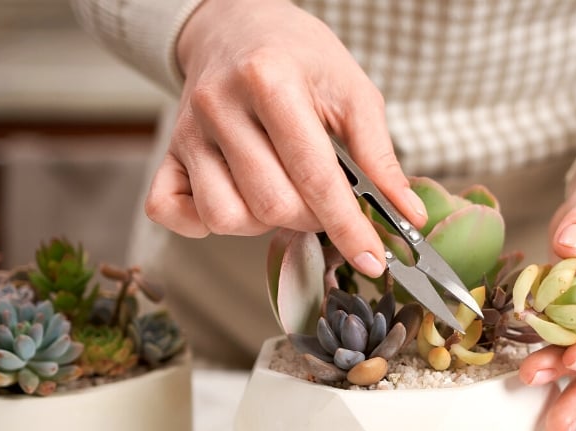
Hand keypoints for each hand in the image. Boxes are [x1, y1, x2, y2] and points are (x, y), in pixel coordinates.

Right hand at [145, 0, 424, 277]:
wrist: (237, 26)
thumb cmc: (302, 59)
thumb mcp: (353, 91)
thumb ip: (379, 156)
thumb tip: (408, 213)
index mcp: (270, 80)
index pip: (315, 177)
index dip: (349, 227)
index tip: (374, 259)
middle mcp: (219, 105)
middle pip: (271, 204)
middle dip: (312, 219)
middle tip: (326, 202)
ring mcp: (187, 131)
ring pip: (225, 216)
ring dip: (263, 223)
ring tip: (283, 192)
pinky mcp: (167, 151)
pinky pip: (171, 210)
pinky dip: (203, 223)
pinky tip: (237, 201)